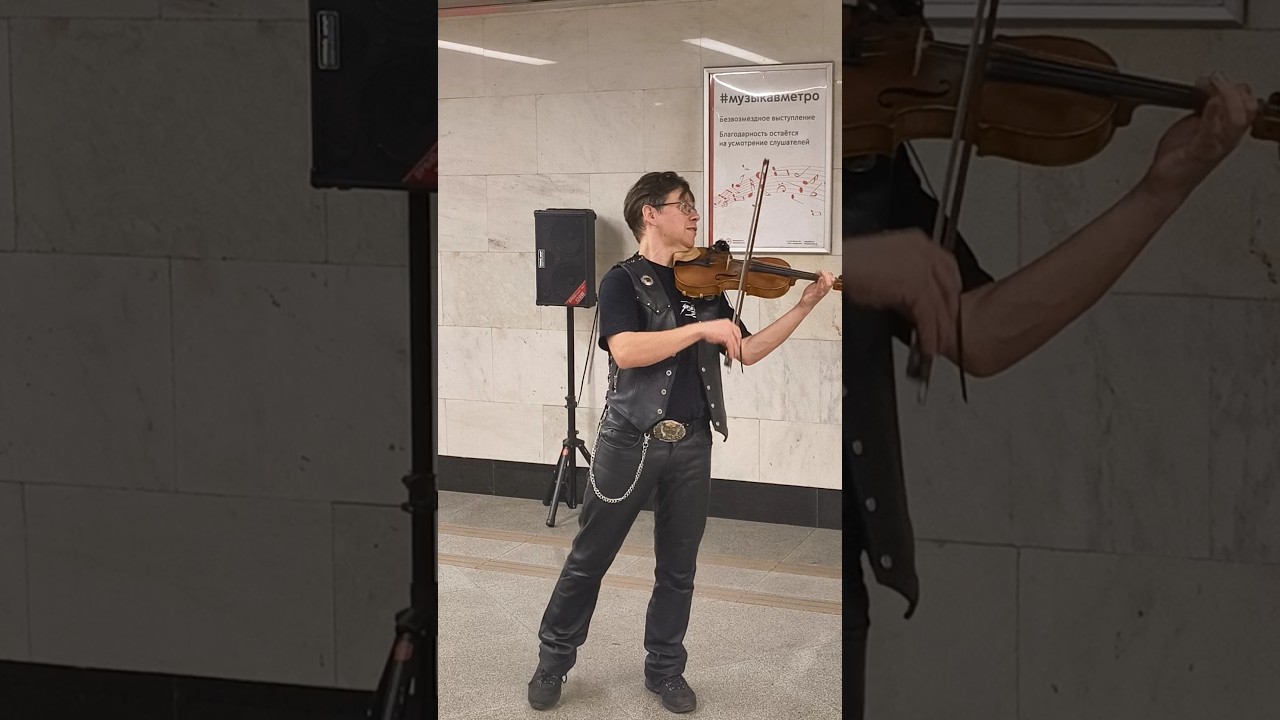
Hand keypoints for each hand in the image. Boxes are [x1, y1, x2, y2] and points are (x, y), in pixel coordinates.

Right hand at [699, 318, 741, 361]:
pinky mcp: (726, 336)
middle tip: (737, 350)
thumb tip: (726, 341)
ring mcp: (729, 331)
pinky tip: (730, 354)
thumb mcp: (718, 330)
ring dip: (734, 350)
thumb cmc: (707, 329)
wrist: (702, 330)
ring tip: (733, 354)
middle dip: (737, 344)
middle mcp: (729, 326)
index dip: (738, 337)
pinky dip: (731, 351)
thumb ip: (724, 334)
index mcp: (727, 322)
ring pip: (734, 342)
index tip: (737, 342)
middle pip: (737, 336)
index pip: (737, 330)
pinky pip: (731, 345)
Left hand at [799, 269, 835, 308]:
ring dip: (825, 276)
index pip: (832, 278)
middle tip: (821, 271)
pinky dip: (821, 282)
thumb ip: (818, 280)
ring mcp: (821, 292)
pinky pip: (820, 288)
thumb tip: (819, 273)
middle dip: (827, 274)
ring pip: (828, 283)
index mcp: (825, 287)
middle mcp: (825, 289)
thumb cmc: (811, 295)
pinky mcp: (817, 294)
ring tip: (820, 273)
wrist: (806, 303)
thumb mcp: (815, 285)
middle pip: (832, 280)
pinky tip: (820, 278)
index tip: (822, 271)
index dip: (828, 273)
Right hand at [843, 229, 960, 355]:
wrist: (839, 267)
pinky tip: (927, 344)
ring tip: (936, 344)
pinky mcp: (915, 285)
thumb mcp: (886, 270)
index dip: (950, 290)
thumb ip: (906, 282)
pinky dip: (929, 333)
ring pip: (939, 303)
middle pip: (949, 286)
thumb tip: (915, 303)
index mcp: (917, 242)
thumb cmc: (851, 267)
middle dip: (948, 311)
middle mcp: (924, 251)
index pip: (948, 267)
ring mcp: (922, 267)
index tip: (949, 305)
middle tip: (946, 329)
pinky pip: (928, 314)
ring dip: (939, 328)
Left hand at [1143, 72, 1256, 198]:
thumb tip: (1208, 88)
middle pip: (1249, 108)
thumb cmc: (1181, 156)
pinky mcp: (1201, 154)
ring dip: (1226, 97)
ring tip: (1212, 86)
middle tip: (1214, 80)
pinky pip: (1213, 134)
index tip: (1215, 78)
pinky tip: (1210, 103)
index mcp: (1228, 129)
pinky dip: (1214, 115)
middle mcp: (1227, 138)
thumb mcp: (1195, 125)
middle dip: (1234, 89)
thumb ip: (1206, 109)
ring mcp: (1216, 146)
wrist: (1166, 181)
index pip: (1248, 102)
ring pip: (1237, 119)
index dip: (1236, 87)